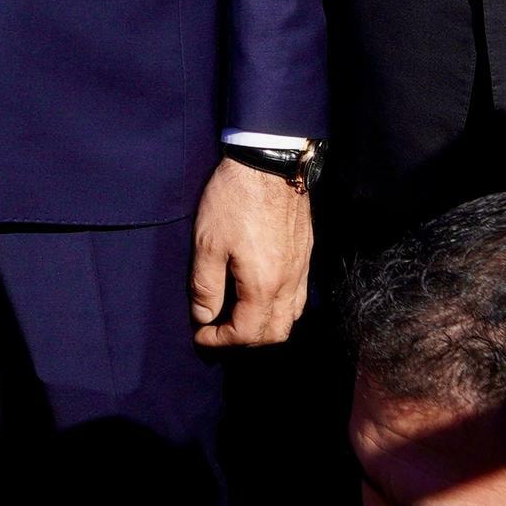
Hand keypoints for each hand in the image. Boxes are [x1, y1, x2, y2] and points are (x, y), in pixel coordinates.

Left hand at [192, 159, 313, 349]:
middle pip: (274, 334)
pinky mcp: (305, 256)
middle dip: (245, 342)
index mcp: (264, 285)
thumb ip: (206, 286)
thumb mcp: (207, 242)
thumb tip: (204, 317)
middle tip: (219, 332)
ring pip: (290, 318)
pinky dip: (280, 310)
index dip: (219, 342)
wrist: (270, 162)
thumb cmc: (234, 199)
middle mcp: (289, 283)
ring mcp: (301, 270)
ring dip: (265, 328)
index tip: (200, 336)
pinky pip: (299, 298)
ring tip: (238, 318)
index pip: (245, 333)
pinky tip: (260, 297)